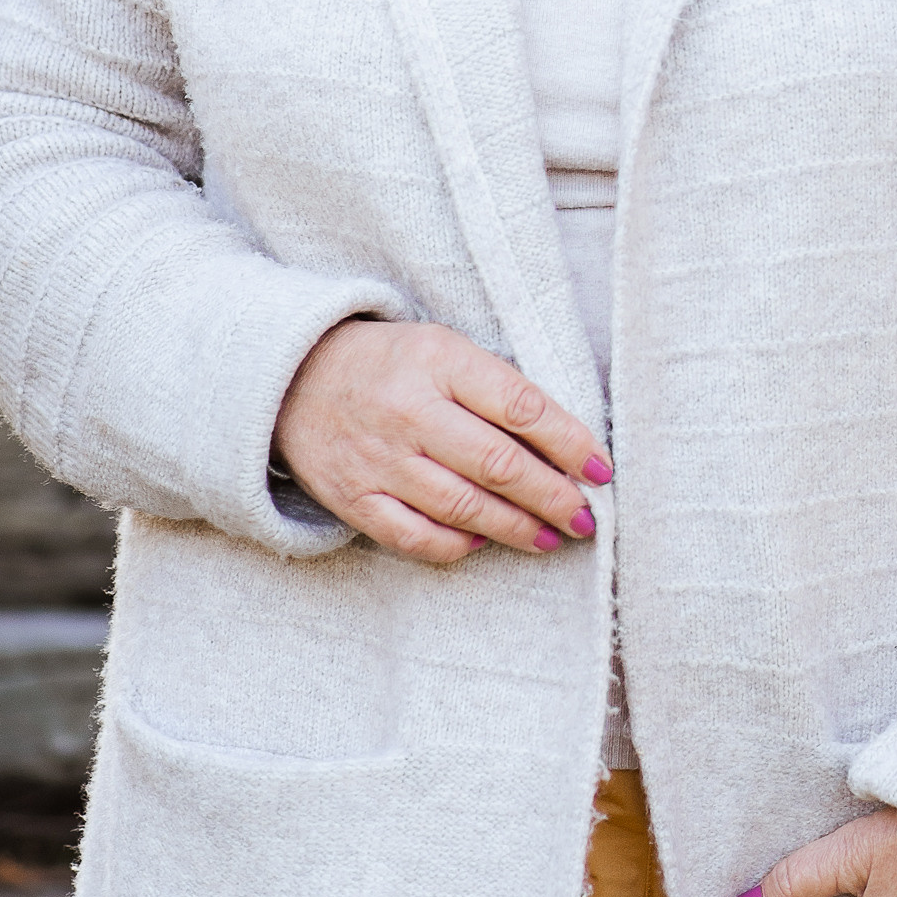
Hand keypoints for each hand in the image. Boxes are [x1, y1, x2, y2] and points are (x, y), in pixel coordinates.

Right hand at [273, 319, 609, 565]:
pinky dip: (456, 546)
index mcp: (440, 361)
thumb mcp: (446, 350)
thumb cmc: (394, 363)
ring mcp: (378, 460)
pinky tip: (484, 543)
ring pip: (463, 507)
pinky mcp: (353, 499)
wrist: (295, 378)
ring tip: (552, 536)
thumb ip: (498, 389)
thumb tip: (564, 446)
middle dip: (552, 497)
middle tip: (585, 517)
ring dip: (516, 528)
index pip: (521, 407)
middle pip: (497, 465)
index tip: (601, 470)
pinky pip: (415, 537)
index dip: (569, 443)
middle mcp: (409, 412)